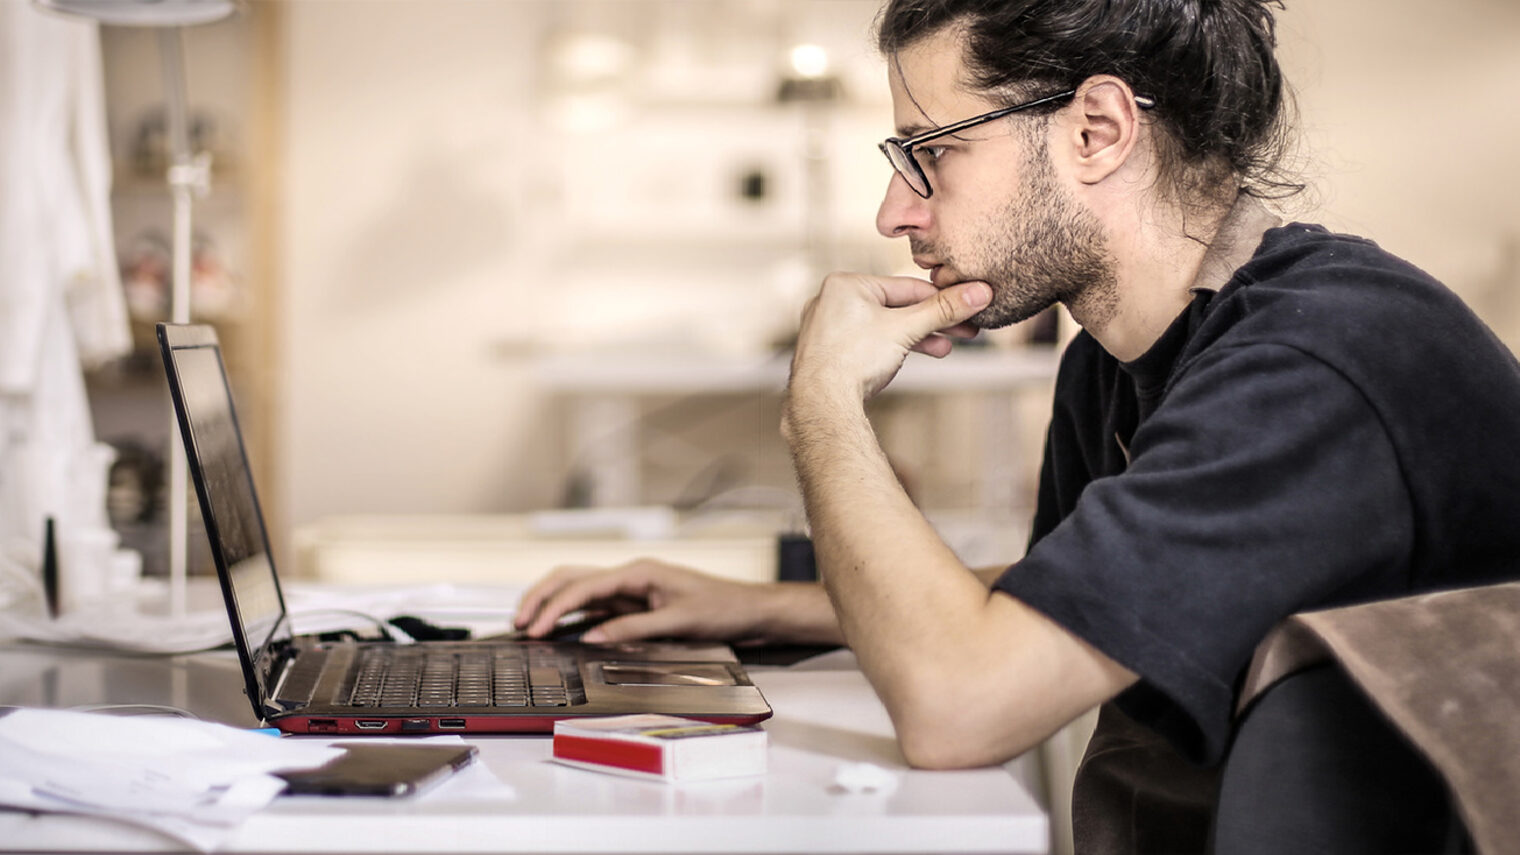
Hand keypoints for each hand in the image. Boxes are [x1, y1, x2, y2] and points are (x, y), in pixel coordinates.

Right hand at [512, 560, 774, 643]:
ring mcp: (632, 589)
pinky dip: (574, 615)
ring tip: (529, 623)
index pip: (585, 586)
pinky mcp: (636, 604)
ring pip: (581, 590)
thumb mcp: (678, 621)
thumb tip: (593, 637)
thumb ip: (633, 629)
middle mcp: (631, 576)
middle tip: (519, 621)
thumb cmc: (722, 608)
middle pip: (573, 578)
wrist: (749, 610)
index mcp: (639, 572)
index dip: (556, 607)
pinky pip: (597, 606)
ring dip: (553, 604)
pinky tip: (560, 629)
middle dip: (542, 597)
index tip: (535, 626)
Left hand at [789, 273, 992, 401]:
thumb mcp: (905, 329)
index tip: (968, 304)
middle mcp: (832, 300)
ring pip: (884, 326)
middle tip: (966, 330)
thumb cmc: (853, 360)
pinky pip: (869, 341)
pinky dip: (892, 347)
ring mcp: (829, 327)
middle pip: (896, 307)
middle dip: (932, 322)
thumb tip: (979, 292)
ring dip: (917, 337)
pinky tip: (913, 355)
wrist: (821, 404)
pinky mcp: (831, 350)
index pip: (905, 287)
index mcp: (846, 284)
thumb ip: (942, 310)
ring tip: (945, 348)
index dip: (941, 298)